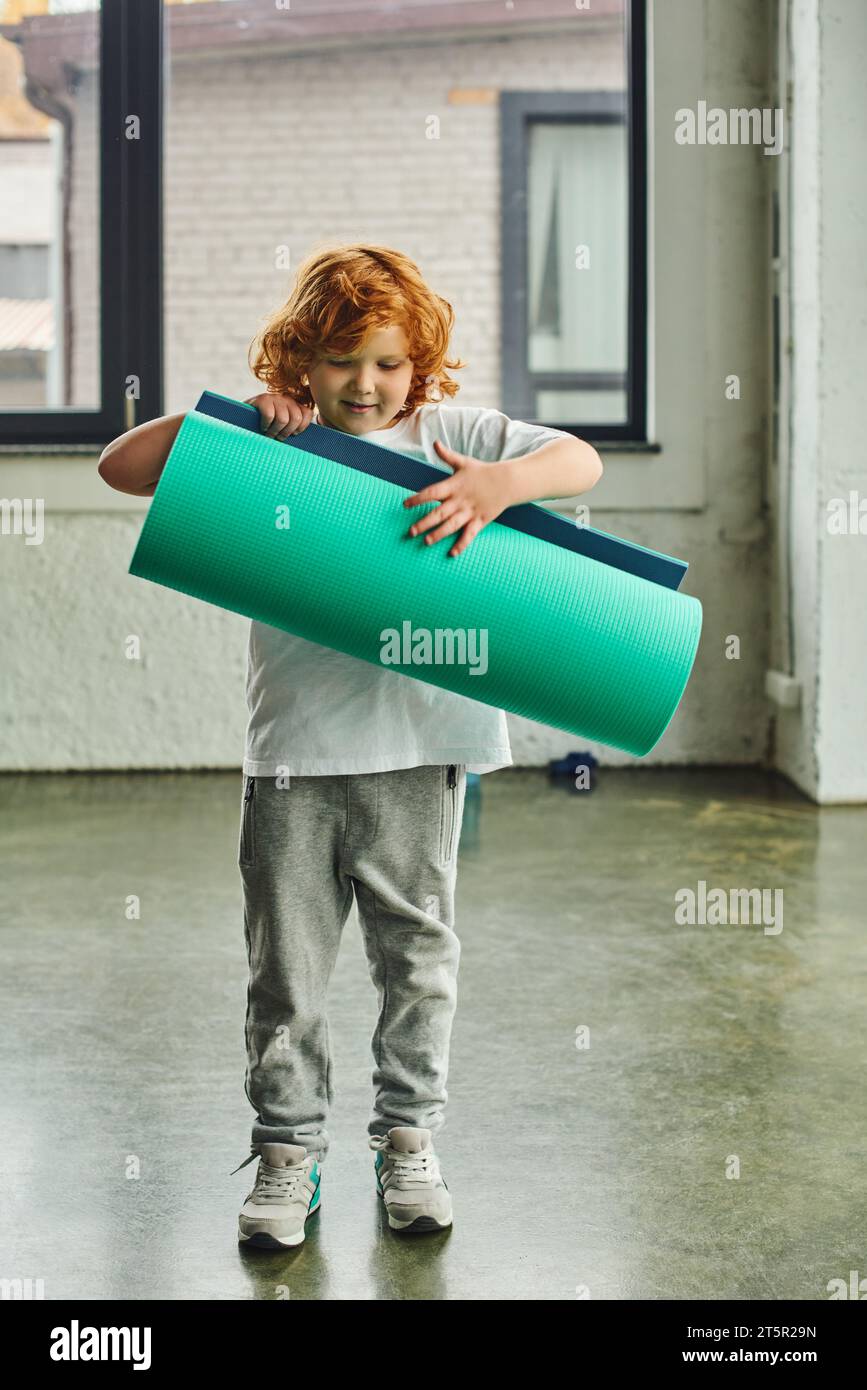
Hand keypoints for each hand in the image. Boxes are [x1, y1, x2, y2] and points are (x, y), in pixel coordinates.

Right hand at [244, 391, 314, 439]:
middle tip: (278, 438)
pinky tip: (262, 427)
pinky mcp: (262, 399)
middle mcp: (286, 398)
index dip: (301, 428)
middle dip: (287, 432)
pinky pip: (270, 416)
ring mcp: (274, 398)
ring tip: (269, 434)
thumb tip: (313, 438)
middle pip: (296, 418)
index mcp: (294, 404)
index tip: (292, 435)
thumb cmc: (266, 427)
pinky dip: (265, 425)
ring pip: (283, 419)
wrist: (242, 419)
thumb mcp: (283, 426)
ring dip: (275, 431)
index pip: (308, 414)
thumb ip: (295, 427)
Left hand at [403, 440, 513, 556]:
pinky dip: (461, 544)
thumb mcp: (463, 462)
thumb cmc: (482, 472)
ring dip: (438, 534)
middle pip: (438, 513)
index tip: (405, 505)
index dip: (417, 499)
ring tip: (426, 542)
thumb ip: (447, 455)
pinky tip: (452, 554)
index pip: (431, 493)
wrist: (507, 481)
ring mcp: (470, 512)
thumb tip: (435, 442)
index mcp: (453, 486)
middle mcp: (459, 501)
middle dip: (423, 523)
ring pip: (451, 526)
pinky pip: (469, 535)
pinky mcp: (480, 521)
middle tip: (410, 532)